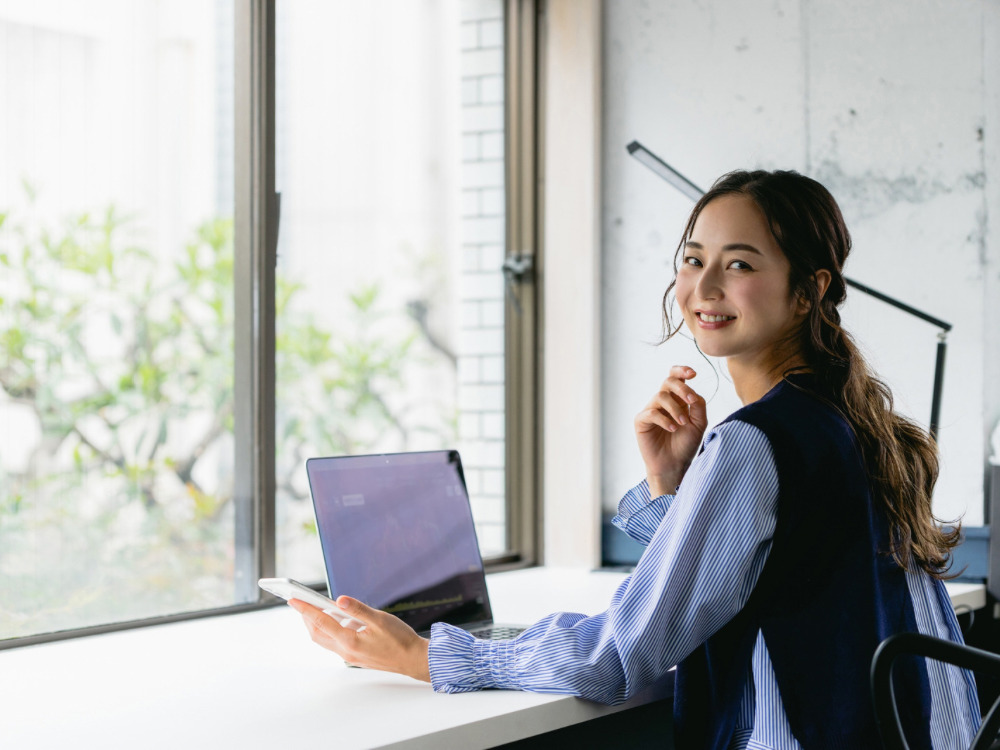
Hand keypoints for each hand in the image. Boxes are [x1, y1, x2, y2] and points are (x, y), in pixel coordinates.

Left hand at [289, 596, 430, 682]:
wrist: (413, 660)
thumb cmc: (400, 640)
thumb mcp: (380, 619)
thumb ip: (358, 609)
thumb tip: (339, 600)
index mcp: (350, 641)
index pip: (321, 622)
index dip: (306, 609)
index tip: (294, 600)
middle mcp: (346, 652)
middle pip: (317, 634)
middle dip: (306, 618)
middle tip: (300, 602)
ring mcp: (350, 656)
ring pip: (325, 640)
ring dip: (316, 625)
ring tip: (313, 609)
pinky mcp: (355, 657)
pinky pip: (335, 643)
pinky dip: (329, 631)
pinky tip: (336, 620)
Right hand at [634, 366, 707, 496]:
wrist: (674, 465)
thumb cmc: (686, 444)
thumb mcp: (699, 424)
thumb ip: (699, 406)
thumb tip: (693, 392)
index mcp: (677, 399)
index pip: (676, 377)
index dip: (682, 371)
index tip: (694, 374)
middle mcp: (663, 402)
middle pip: (668, 382)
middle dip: (681, 388)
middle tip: (690, 401)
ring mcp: (651, 410)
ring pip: (660, 396)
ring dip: (675, 409)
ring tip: (682, 424)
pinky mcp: (641, 421)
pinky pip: (651, 413)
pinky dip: (664, 420)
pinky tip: (672, 429)